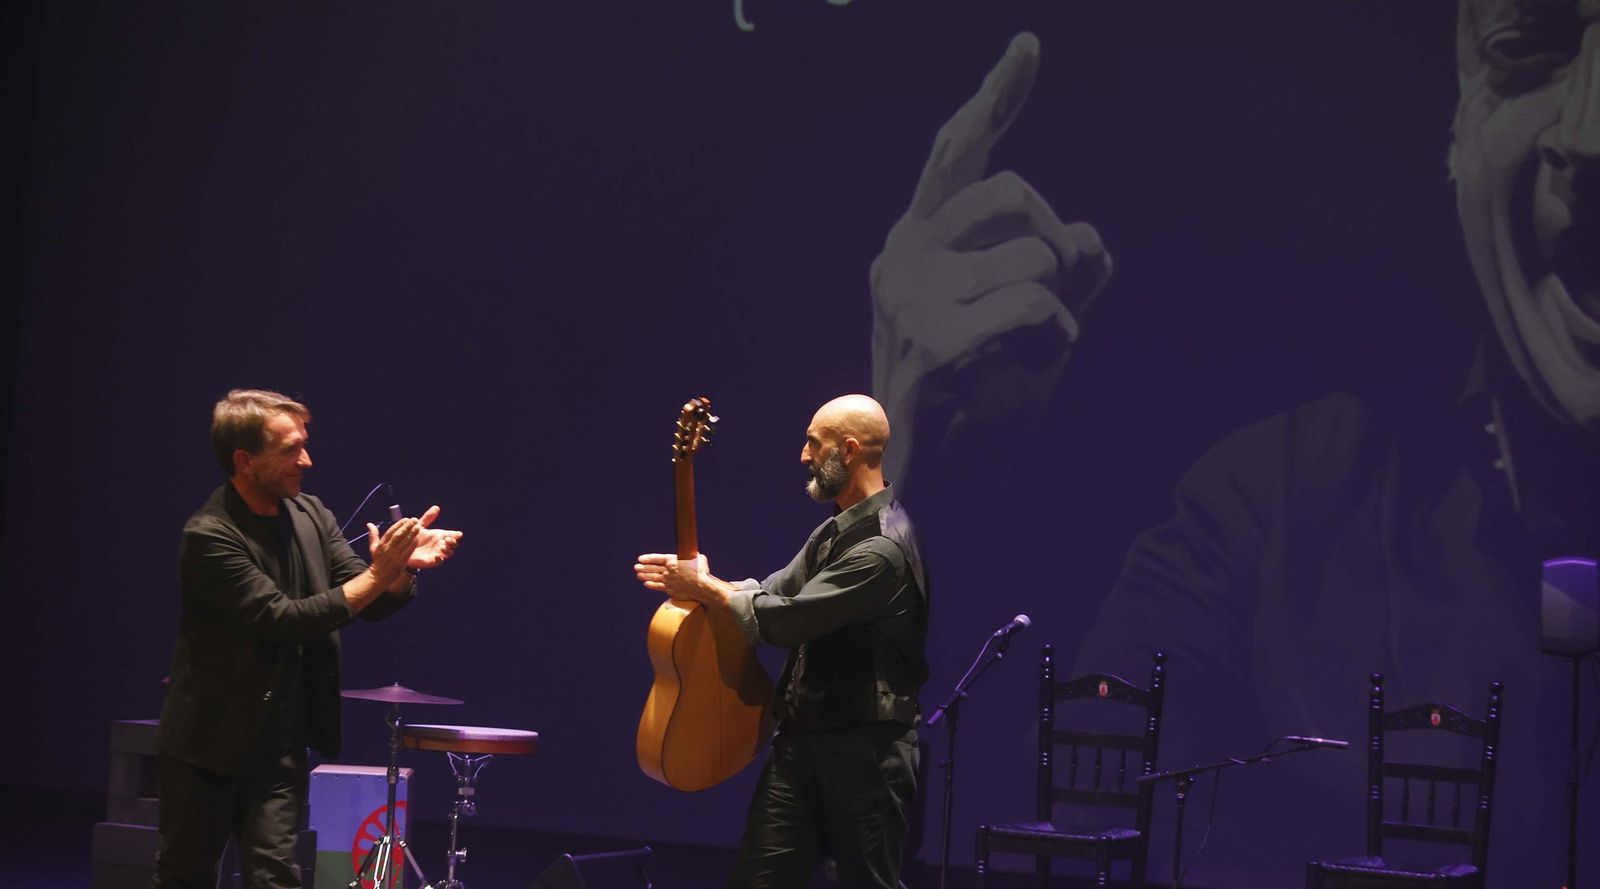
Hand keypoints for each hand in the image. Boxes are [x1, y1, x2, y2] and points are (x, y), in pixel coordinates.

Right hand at [367, 516, 420, 583]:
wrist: (378, 577)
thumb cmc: (377, 561)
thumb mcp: (373, 548)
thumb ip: (373, 535)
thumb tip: (369, 524)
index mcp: (382, 544)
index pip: (390, 532)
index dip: (399, 525)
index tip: (406, 519)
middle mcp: (388, 549)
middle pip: (398, 535)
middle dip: (407, 527)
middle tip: (415, 520)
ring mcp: (394, 556)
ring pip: (404, 543)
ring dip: (412, 534)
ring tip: (419, 526)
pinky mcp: (400, 562)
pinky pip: (407, 552)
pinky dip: (412, 545)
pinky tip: (417, 539)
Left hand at [406, 505, 462, 568]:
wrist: (401, 548)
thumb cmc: (412, 537)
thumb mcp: (419, 526)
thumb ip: (428, 518)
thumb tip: (437, 507)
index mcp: (439, 536)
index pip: (452, 535)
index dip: (456, 535)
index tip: (458, 534)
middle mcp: (440, 544)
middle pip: (453, 544)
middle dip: (454, 542)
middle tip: (449, 540)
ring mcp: (437, 553)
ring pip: (449, 553)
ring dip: (448, 550)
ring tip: (442, 547)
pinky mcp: (431, 561)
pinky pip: (439, 562)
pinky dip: (440, 559)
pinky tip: (437, 556)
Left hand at [634, 553, 714, 604]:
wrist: (702, 587)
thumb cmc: (702, 572)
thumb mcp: (699, 558)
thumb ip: (693, 555)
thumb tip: (694, 553)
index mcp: (673, 561)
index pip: (657, 558)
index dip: (648, 558)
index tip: (640, 559)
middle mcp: (668, 571)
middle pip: (653, 568)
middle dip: (643, 567)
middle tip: (636, 567)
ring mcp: (668, 581)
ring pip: (653, 577)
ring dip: (645, 576)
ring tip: (638, 575)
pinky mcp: (670, 589)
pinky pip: (658, 587)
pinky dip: (651, 585)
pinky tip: (646, 584)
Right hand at [870, 32, 1111, 482]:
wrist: (932, 475)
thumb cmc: (986, 388)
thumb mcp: (1040, 313)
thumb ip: (1069, 266)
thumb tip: (1089, 239)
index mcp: (920, 235)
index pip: (959, 148)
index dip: (998, 95)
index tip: (1030, 45)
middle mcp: (904, 253)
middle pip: (1013, 192)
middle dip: (1057, 239)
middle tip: (1055, 288)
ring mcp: (909, 296)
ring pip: (1033, 255)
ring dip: (1059, 300)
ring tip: (1038, 340)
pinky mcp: (928, 344)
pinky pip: (1030, 306)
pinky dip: (1056, 332)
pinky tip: (1038, 360)